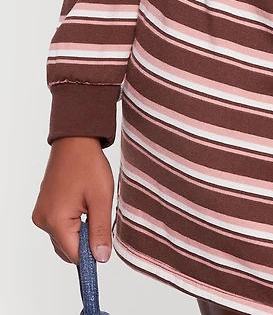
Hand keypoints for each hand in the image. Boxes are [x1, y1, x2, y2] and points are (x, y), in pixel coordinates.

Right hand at [31, 137, 114, 264]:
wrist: (75, 139)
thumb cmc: (88, 163)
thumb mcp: (101, 197)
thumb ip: (100, 230)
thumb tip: (101, 258)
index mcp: (56, 220)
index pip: (74, 255)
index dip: (92, 253)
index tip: (104, 242)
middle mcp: (43, 220)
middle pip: (67, 248)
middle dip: (86, 240)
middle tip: (99, 215)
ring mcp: (41, 214)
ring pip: (64, 238)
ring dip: (79, 230)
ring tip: (90, 206)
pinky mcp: (43, 208)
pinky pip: (59, 226)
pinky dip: (72, 222)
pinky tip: (82, 203)